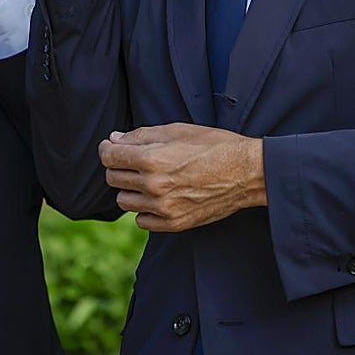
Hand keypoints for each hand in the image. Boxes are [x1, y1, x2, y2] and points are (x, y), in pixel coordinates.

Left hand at [98, 123, 266, 231]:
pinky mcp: (174, 224)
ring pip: (124, 201)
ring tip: (149, 179)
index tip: (113, 146)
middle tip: (134, 160)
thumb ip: (141, 136)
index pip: (109, 156)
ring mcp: (163, 208)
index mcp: (152, 159)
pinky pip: (141, 220)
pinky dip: (145, 209)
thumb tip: (114, 139)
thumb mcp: (176, 130)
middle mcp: (154, 186)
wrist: (247, 173)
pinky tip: (159, 197)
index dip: (108, 148)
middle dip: (119, 167)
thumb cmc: (213, 145)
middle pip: (113, 178)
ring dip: (131, 189)